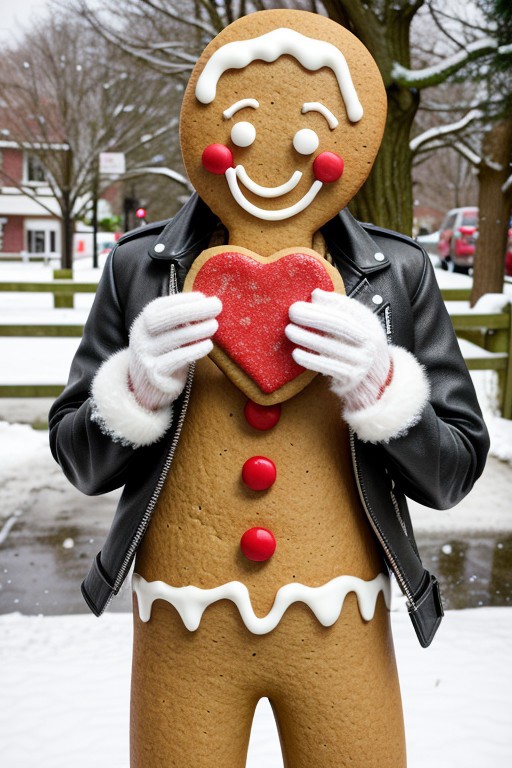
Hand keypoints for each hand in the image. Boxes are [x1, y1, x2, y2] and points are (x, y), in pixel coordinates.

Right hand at [129, 292, 221, 409]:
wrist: (145, 385)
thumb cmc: (164, 352)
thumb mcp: (166, 332)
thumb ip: (180, 319)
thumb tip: (208, 303)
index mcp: (144, 320)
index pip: (164, 305)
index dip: (185, 299)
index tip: (205, 297)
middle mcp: (142, 334)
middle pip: (168, 317)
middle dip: (194, 309)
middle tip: (216, 306)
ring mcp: (146, 354)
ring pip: (175, 338)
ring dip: (198, 329)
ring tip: (214, 325)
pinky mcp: (155, 373)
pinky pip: (178, 358)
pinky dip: (195, 350)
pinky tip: (208, 345)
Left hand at [285, 289, 391, 410]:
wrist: (378, 381)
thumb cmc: (361, 350)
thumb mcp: (360, 327)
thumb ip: (341, 310)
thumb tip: (316, 294)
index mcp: (370, 326)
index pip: (351, 309)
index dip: (331, 300)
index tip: (312, 296)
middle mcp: (368, 342)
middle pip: (339, 325)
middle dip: (313, 316)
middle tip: (294, 311)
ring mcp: (360, 360)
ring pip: (330, 346)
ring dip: (306, 337)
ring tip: (289, 330)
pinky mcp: (350, 376)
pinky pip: (327, 366)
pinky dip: (310, 359)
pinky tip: (296, 353)